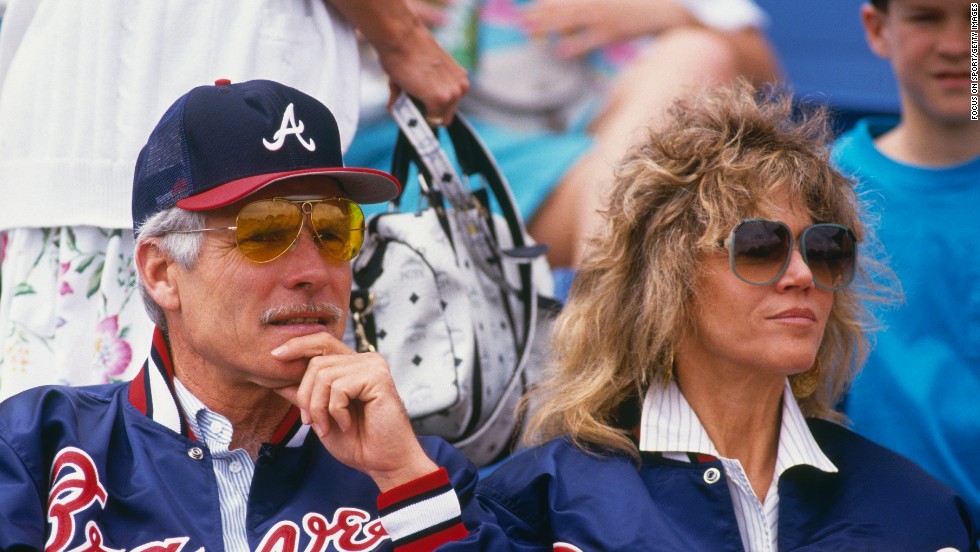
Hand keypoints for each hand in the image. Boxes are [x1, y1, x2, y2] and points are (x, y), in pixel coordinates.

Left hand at [271, 332, 437, 491]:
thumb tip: (275, 379)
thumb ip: (304, 395)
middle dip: (306, 396)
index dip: (297, 345)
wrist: (383, 462)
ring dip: (319, 408)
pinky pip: (339, 388)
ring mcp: (373, 366)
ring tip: (329, 427)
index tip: (274, 355)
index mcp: (352, 364)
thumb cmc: (356, 441)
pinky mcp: (378, 377)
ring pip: (324, 375)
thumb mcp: (320, 415)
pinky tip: (347, 424)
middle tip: (311, 422)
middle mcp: (364, 360)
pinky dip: (336, 412)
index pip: (321, 341)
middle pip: (316, 362)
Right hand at [333, 0, 469, 124]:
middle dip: (427, 113)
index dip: (433, 109)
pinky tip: (407, 95)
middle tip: (412, 100)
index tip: (423, 107)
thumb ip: (417, 94)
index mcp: (460, 79)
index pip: (450, 108)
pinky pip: (426, 120)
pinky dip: (414, 113)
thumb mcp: (421, 75)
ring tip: (408, 92)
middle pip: (444, 118)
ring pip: (435, 120)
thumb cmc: (407, 51)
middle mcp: (460, 88)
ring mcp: (452, 95)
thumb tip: (395, 108)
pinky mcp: (440, 100)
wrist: (401, 38)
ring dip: (420, 112)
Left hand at [520, 0, 694, 57]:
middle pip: (561, 7)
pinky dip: (574, 45)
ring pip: (569, 19)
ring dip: (547, 25)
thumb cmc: (637, 5)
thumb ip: (589, 5)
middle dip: (539, 13)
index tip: (529, 10)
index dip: (545, 5)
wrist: (665, 7)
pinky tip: (559, 50)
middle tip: (521, 20)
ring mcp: (603, 15)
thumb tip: (574, 18)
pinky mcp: (613, 31)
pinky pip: (589, 39)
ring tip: (529, 31)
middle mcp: (595, 1)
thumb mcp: (612, 1)